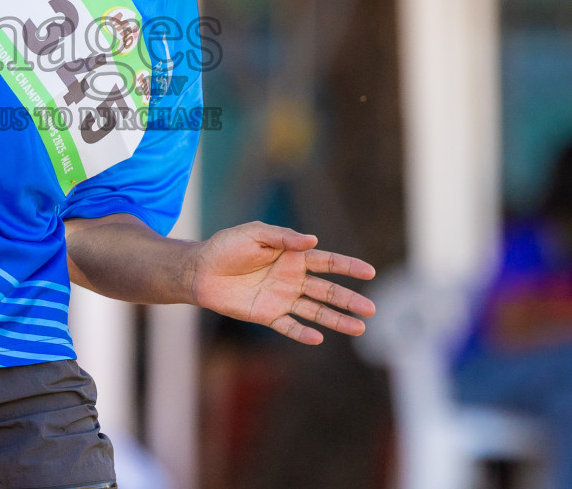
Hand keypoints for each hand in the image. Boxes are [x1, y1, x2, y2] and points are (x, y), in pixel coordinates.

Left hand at [189, 221, 374, 343]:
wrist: (201, 270)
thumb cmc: (227, 246)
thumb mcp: (255, 234)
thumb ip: (284, 238)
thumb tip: (313, 240)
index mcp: (292, 256)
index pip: (327, 262)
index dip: (348, 267)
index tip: (369, 272)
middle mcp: (292, 278)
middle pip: (327, 291)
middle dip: (349, 300)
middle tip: (370, 309)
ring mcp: (281, 298)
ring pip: (315, 311)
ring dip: (336, 320)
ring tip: (359, 328)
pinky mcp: (267, 314)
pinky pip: (289, 326)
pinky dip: (303, 333)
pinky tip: (319, 338)